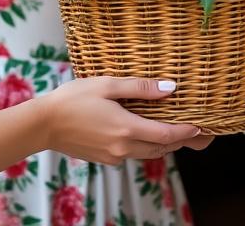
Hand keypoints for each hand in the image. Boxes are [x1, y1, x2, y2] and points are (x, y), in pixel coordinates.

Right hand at [36, 77, 211, 164]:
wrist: (43, 124)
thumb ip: (139, 88)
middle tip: (191, 130)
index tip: (200, 126)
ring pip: (148, 153)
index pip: (167, 134)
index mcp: (127, 128)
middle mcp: (124, 147)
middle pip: (161, 148)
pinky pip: (131, 154)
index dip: (187, 131)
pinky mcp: (104, 159)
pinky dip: (143, 146)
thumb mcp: (106, 85)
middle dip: (178, 140)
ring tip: (170, 132)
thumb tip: (169, 89)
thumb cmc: (72, 99)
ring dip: (161, 144)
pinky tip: (139, 133)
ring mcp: (114, 156)